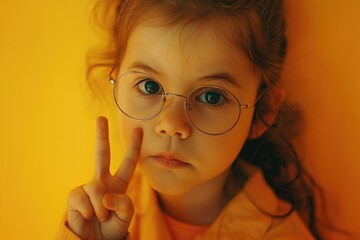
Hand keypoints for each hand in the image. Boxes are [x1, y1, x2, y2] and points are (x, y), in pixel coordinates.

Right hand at [67, 116, 141, 239]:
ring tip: (102, 217)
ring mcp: (88, 188)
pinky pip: (82, 197)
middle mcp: (103, 182)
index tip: (138, 129)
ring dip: (101, 207)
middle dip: (101, 136)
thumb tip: (104, 195)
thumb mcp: (126, 215)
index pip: (128, 162)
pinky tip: (89, 216)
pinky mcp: (75, 197)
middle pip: (101, 154)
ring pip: (96, 187)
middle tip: (100, 118)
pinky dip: (89, 209)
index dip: (134, 146)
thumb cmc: (113, 226)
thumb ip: (123, 202)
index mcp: (119, 183)